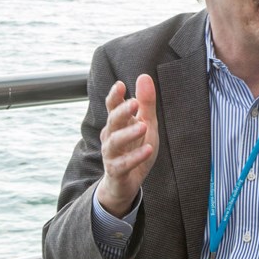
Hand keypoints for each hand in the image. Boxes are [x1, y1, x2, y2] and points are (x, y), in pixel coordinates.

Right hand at [95, 74, 158, 217]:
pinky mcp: (117, 171)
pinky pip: (124, 164)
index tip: (120, 85)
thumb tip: (144, 76)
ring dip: (129, 133)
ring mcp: (111, 154)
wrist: (126, 182)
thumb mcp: (146, 124)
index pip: (112, 107)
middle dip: (122, 111)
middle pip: (113, 121)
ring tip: (144, 126)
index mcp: (117, 124)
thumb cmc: (136, 148)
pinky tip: (148, 149)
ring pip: (115, 142)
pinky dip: (135, 156)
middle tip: (134, 102)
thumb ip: (146, 103)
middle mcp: (111, 137)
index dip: (115, 96)